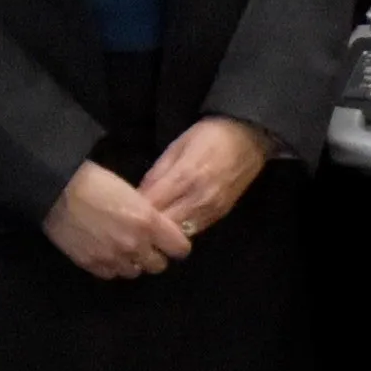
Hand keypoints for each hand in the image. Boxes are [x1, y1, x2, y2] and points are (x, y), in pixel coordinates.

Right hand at [45, 160, 192, 279]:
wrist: (57, 190)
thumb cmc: (94, 181)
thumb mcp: (131, 192)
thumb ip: (147, 215)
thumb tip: (155, 229)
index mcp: (148, 222)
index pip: (180, 248)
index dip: (177, 245)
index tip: (171, 242)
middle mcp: (135, 244)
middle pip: (159, 266)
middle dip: (155, 256)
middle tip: (146, 245)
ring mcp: (113, 257)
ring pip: (134, 272)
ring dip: (132, 262)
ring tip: (123, 248)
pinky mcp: (92, 265)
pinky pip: (111, 275)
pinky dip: (112, 266)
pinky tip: (106, 253)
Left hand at [136, 116, 270, 241]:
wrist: (249, 138)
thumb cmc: (209, 135)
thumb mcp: (177, 146)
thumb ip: (157, 173)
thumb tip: (138, 196)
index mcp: (185, 176)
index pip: (152, 205)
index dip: (134, 213)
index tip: (121, 214)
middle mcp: (199, 197)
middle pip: (164, 226)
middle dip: (146, 229)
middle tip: (131, 227)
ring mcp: (212, 209)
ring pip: (179, 235)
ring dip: (162, 235)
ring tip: (147, 232)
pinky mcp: (220, 215)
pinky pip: (194, 231)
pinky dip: (179, 232)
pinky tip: (169, 228)